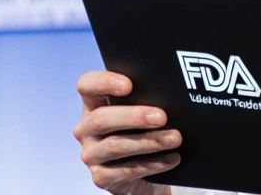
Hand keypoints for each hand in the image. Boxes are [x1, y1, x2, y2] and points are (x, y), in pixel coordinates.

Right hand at [74, 71, 180, 194]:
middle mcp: (86, 128)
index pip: (86, 85)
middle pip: (101, 119)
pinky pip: (126, 170)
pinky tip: (172, 158)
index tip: (129, 85)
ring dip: (149, 141)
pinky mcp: (101, 177)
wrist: (143, 174)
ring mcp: (91, 154)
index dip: (104, 82)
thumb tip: (171, 93)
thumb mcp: (141, 110)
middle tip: (162, 117)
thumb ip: (145, 98)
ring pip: (115, 146)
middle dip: (134, 117)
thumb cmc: (144, 131)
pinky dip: (153, 164)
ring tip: (174, 138)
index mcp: (93, 103)